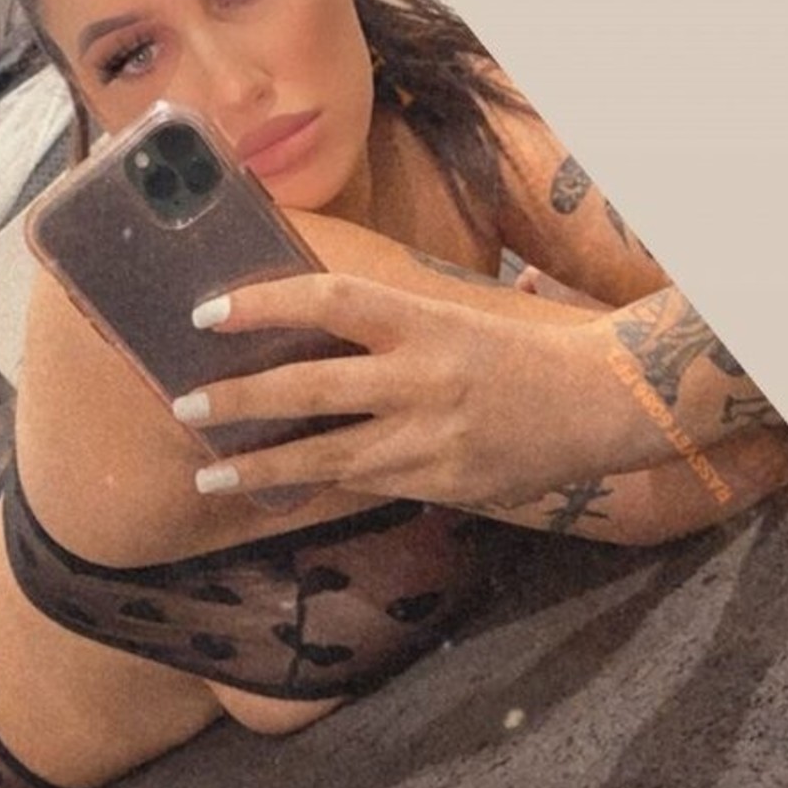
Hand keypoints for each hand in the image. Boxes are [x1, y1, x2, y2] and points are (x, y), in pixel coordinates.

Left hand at [174, 271, 610, 510]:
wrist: (602, 402)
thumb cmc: (520, 351)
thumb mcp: (454, 318)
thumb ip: (389, 329)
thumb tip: (308, 327)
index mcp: (424, 321)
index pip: (328, 300)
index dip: (263, 303)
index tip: (208, 312)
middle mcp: (421, 377)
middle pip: (310, 385)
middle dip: (240, 398)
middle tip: (185, 405)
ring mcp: (429, 437)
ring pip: (325, 454)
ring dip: (261, 466)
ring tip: (209, 475)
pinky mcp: (440, 482)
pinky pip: (363, 483)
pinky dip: (318, 483)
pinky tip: (281, 487)